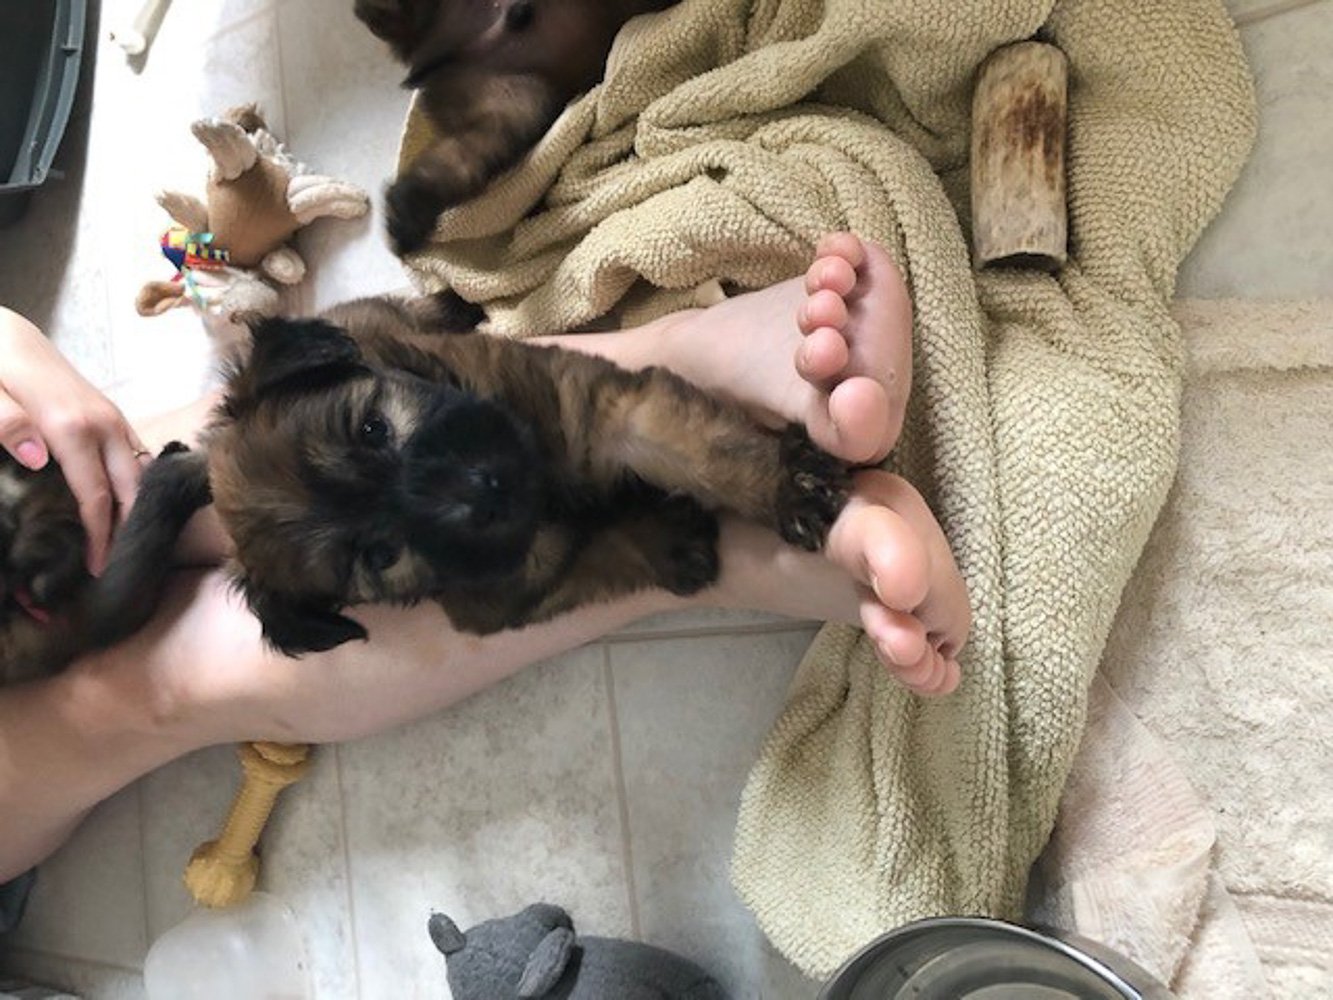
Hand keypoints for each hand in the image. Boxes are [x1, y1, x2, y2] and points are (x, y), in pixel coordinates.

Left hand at [0, 308, 147, 573]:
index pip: (96, 494)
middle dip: (126, 529)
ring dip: (134, 509)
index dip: (100, 535)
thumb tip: (38, 460)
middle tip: (112, 566)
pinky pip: (136, 456)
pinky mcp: (112, 415)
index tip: (96, 568)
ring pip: (139, 473)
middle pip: (130, 489)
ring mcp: (112, 418)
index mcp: (72, 426)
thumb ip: (5, 422)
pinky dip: (133, 485)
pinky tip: (121, 503)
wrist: (6, 332)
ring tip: (119, 541)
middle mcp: (103, 424)